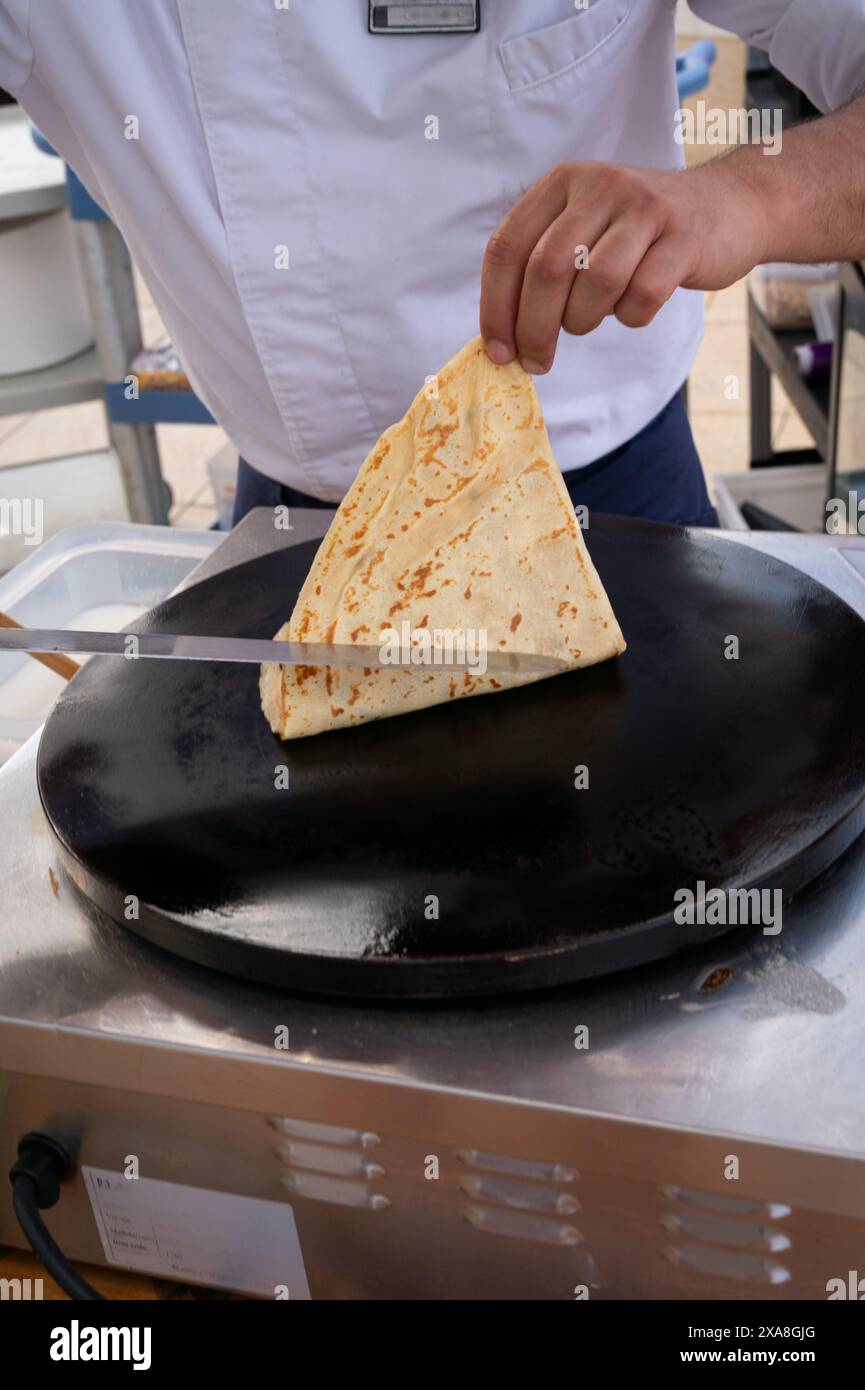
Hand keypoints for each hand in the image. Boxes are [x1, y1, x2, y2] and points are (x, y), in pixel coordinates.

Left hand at [480, 160, 769, 372]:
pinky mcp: (683, 236)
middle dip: (533, 329)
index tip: (498, 351)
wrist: (729, 206)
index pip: (508, 246)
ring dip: (583, 321)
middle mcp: (600, 186)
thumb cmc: (642, 234)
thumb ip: (542, 266)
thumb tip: (502, 338)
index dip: (496, 306)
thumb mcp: (586, 228)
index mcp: (563, 183)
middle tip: (536, 361)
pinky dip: (631, 317)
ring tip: (589, 321)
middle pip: (546, 269)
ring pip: (594, 284)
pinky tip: (633, 307)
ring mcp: (644, 207)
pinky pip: (642, 296)